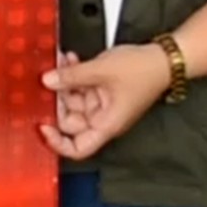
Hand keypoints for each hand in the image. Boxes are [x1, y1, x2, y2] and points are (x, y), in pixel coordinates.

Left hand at [39, 43, 174, 159]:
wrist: (165, 57)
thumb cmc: (144, 71)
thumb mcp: (101, 70)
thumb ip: (72, 76)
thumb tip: (47, 81)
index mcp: (106, 125)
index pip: (77, 148)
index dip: (57, 142)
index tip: (42, 126)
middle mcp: (104, 119)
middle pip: (70, 121)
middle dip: (58, 99)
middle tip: (49, 80)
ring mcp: (103, 105)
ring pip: (75, 100)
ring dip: (65, 81)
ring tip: (61, 61)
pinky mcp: (104, 91)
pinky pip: (83, 88)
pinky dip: (75, 75)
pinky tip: (71, 60)